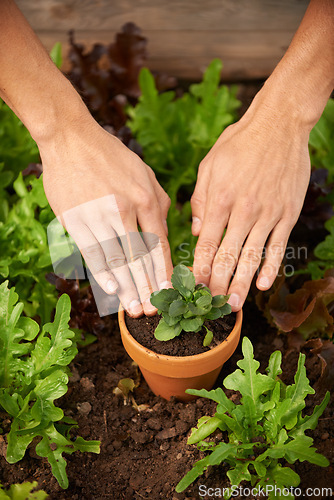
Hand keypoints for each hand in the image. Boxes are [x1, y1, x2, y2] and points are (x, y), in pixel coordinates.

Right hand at [40, 116, 172, 316]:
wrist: (71, 139)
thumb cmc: (111, 157)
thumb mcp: (144, 173)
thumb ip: (158, 202)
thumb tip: (164, 231)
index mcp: (146, 199)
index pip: (159, 243)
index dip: (164, 271)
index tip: (168, 291)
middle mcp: (125, 210)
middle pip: (140, 257)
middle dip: (148, 286)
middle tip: (153, 310)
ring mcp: (99, 215)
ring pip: (117, 259)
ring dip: (127, 287)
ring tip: (134, 308)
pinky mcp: (76, 219)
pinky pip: (92, 252)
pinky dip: (103, 273)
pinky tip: (111, 289)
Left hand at [191, 88, 310, 310]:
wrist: (279, 125)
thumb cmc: (239, 144)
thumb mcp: (210, 166)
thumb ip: (200, 200)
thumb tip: (197, 232)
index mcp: (220, 199)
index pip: (207, 243)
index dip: (200, 268)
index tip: (193, 287)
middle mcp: (243, 210)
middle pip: (228, 256)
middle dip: (218, 283)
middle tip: (211, 304)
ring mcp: (268, 213)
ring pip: (252, 256)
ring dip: (242, 283)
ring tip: (234, 304)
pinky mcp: (288, 213)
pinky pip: (278, 245)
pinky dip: (271, 266)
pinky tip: (264, 284)